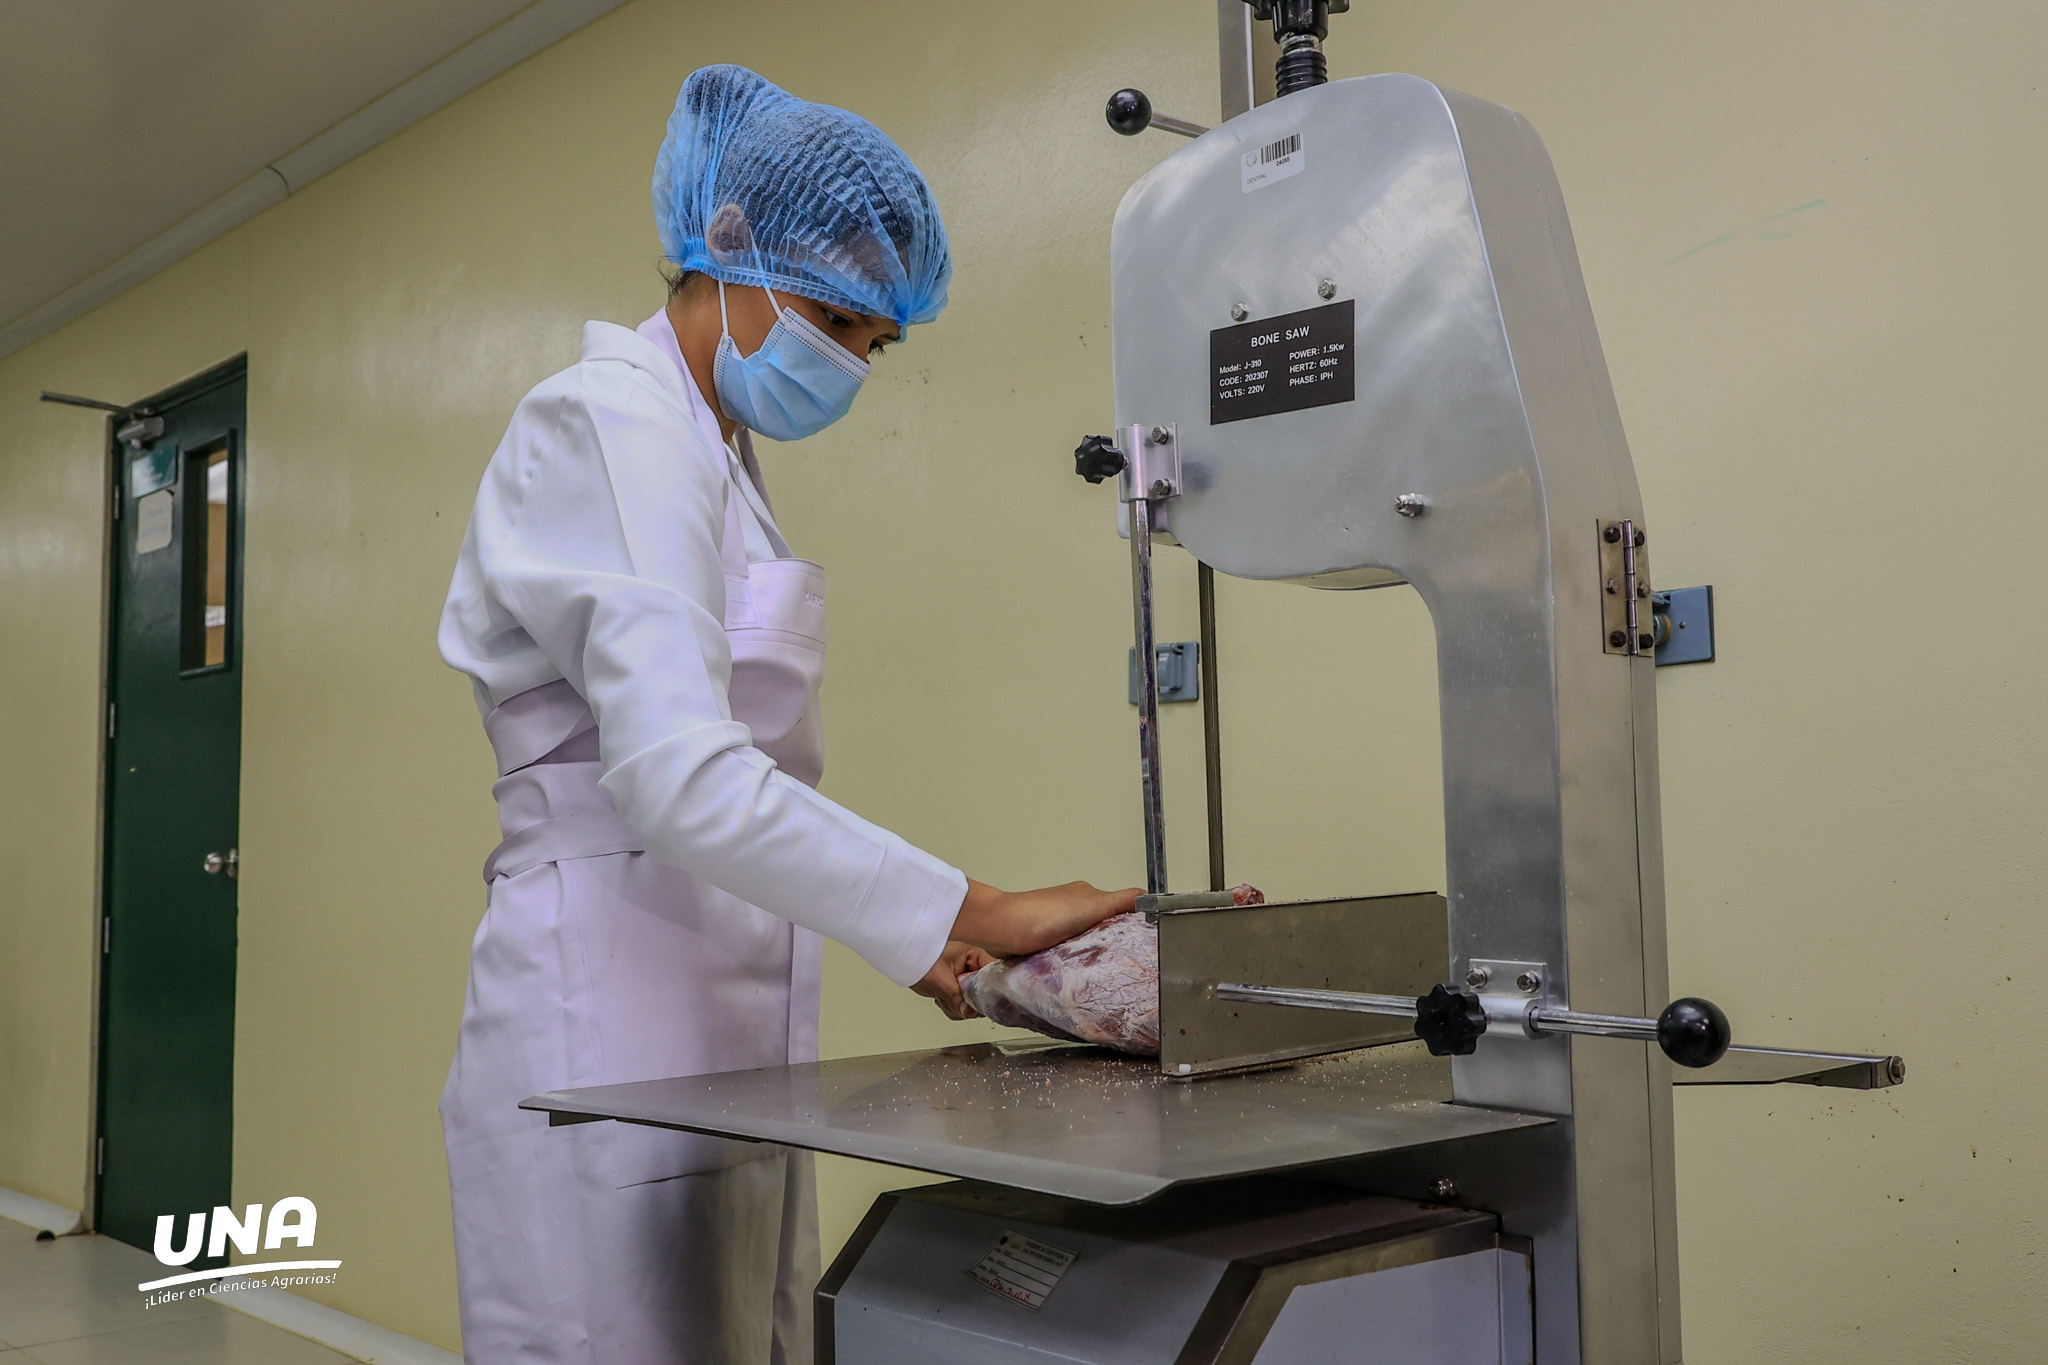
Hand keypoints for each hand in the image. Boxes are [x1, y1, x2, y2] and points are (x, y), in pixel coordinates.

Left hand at [913, 940, 994, 1020]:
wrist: (904, 962)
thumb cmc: (919, 960)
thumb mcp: (940, 980)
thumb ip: (957, 998)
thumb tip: (970, 1012)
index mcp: (974, 954)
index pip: (994, 972)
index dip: (991, 989)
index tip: (982, 1002)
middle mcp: (974, 965)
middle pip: (985, 992)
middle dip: (967, 1001)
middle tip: (952, 997)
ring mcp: (967, 978)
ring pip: (974, 1002)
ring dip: (956, 1005)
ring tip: (942, 995)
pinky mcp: (960, 987)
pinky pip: (964, 1005)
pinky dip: (951, 1007)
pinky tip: (941, 997)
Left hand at [949, 879, 1140, 958]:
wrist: (1001, 929)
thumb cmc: (1042, 916)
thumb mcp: (1092, 906)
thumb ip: (1121, 901)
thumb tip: (1149, 897)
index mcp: (1086, 894)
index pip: (1119, 907)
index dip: (1132, 924)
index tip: (1142, 942)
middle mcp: (1071, 905)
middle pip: (1102, 925)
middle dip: (1112, 941)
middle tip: (1122, 961)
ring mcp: (1054, 923)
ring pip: (1083, 940)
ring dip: (1091, 952)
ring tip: (1099, 969)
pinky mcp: (1040, 940)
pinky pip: (1064, 951)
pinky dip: (1072, 959)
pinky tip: (1074, 971)